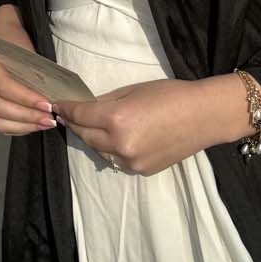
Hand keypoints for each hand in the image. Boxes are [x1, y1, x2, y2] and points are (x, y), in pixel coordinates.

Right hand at [0, 8, 56, 136]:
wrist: (2, 37)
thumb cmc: (16, 43)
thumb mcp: (25, 52)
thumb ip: (33, 75)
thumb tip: (50, 99)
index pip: (4, 87)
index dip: (26, 99)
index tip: (48, 105)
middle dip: (27, 116)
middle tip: (50, 118)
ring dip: (24, 125)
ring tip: (45, 123)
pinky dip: (18, 128)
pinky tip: (34, 125)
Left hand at [54, 75, 254, 175]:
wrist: (203, 117)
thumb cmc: (171, 95)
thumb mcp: (134, 90)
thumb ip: (106, 101)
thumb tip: (85, 107)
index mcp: (116, 118)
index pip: (80, 115)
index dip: (66, 108)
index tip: (56, 105)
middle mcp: (119, 143)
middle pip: (84, 135)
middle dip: (75, 123)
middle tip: (68, 114)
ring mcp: (129, 161)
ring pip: (98, 150)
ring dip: (91, 138)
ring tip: (91, 126)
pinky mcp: (139, 171)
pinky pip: (115, 160)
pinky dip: (110, 149)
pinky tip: (115, 139)